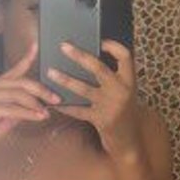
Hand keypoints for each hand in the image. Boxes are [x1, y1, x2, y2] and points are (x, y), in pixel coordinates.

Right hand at [0, 41, 60, 158]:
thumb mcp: (6, 119)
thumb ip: (19, 109)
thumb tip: (37, 107)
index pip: (14, 69)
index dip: (26, 57)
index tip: (37, 45)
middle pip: (22, 82)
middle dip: (42, 90)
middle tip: (56, 98)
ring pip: (18, 95)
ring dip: (36, 104)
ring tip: (47, 113)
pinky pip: (12, 109)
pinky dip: (28, 113)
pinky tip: (38, 117)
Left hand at [46, 40, 143, 159]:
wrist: (129, 138)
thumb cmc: (123, 109)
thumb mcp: (124, 91)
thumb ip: (114, 76)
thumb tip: (88, 57)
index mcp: (129, 80)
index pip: (125, 56)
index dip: (113, 46)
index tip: (99, 41)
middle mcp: (121, 91)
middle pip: (99, 69)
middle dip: (79, 56)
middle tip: (63, 47)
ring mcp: (110, 106)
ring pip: (83, 89)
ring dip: (65, 80)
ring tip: (50, 72)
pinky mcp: (100, 119)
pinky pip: (78, 110)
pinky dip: (64, 106)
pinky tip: (52, 102)